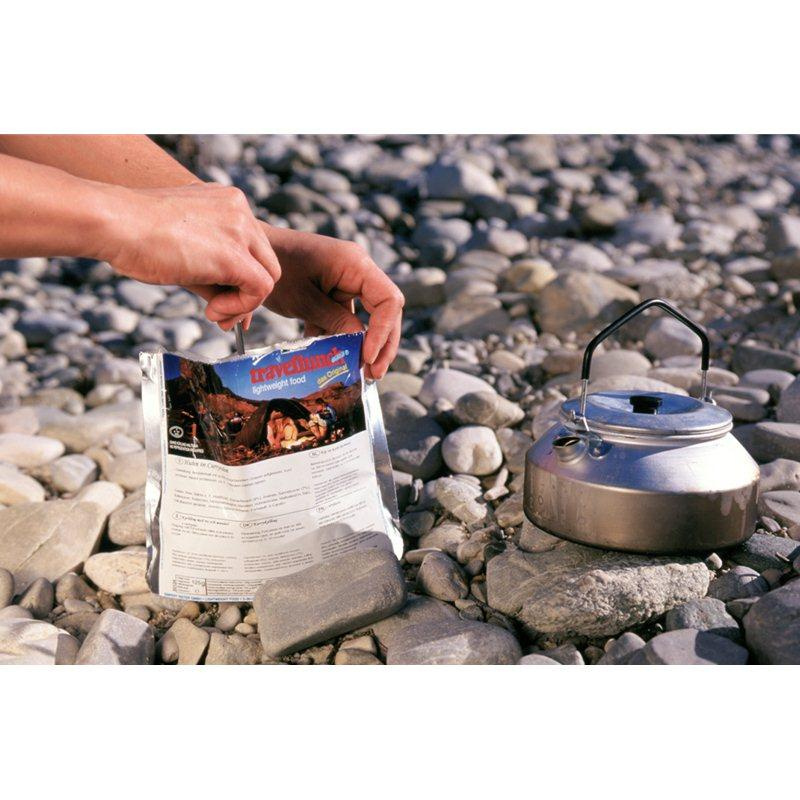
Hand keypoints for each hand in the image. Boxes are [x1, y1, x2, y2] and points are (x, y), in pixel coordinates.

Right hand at [100, 182, 280, 328]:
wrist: (112, 222)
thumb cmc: (133, 234)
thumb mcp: (183, 247)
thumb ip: (211, 272)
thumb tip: (228, 307)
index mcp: (226, 202)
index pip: (251, 246)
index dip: (241, 278)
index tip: (221, 300)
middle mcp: (238, 210)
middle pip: (264, 261)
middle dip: (247, 293)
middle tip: (220, 314)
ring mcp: (240, 229)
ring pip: (268, 275)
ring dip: (244, 303)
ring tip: (214, 314)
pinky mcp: (234, 255)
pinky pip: (260, 288)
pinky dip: (242, 307)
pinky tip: (213, 311)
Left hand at [232, 226, 402, 379]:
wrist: (250, 256)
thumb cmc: (274, 269)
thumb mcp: (302, 300)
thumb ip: (334, 321)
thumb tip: (361, 346)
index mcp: (355, 264)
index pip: (388, 300)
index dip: (383, 331)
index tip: (367, 357)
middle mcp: (357, 271)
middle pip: (385, 311)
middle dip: (381, 344)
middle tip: (373, 374)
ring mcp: (346, 282)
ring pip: (366, 319)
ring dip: (359, 346)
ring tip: (354, 373)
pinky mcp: (333, 293)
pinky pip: (345, 318)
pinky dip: (338, 338)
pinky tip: (327, 359)